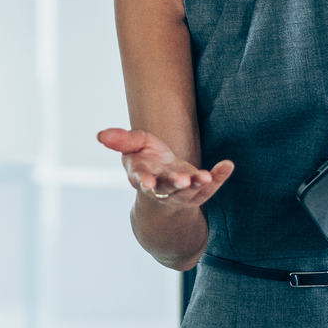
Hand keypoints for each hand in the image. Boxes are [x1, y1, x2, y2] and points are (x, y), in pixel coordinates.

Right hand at [97, 128, 233, 210]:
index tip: (146, 183)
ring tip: (206, 176)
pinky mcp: (198, 192)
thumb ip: (120, 140)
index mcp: (143, 177)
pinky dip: (219, 177)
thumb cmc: (146, 160)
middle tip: (182, 182)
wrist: (163, 182)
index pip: (141, 180)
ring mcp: (181, 192)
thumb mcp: (133, 147)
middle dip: (175, 185)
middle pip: (168, 188)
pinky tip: (227, 165)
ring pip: (190, 192)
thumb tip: (100, 135)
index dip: (144, 181)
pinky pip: (210, 188)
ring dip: (198, 184)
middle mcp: (162, 188)